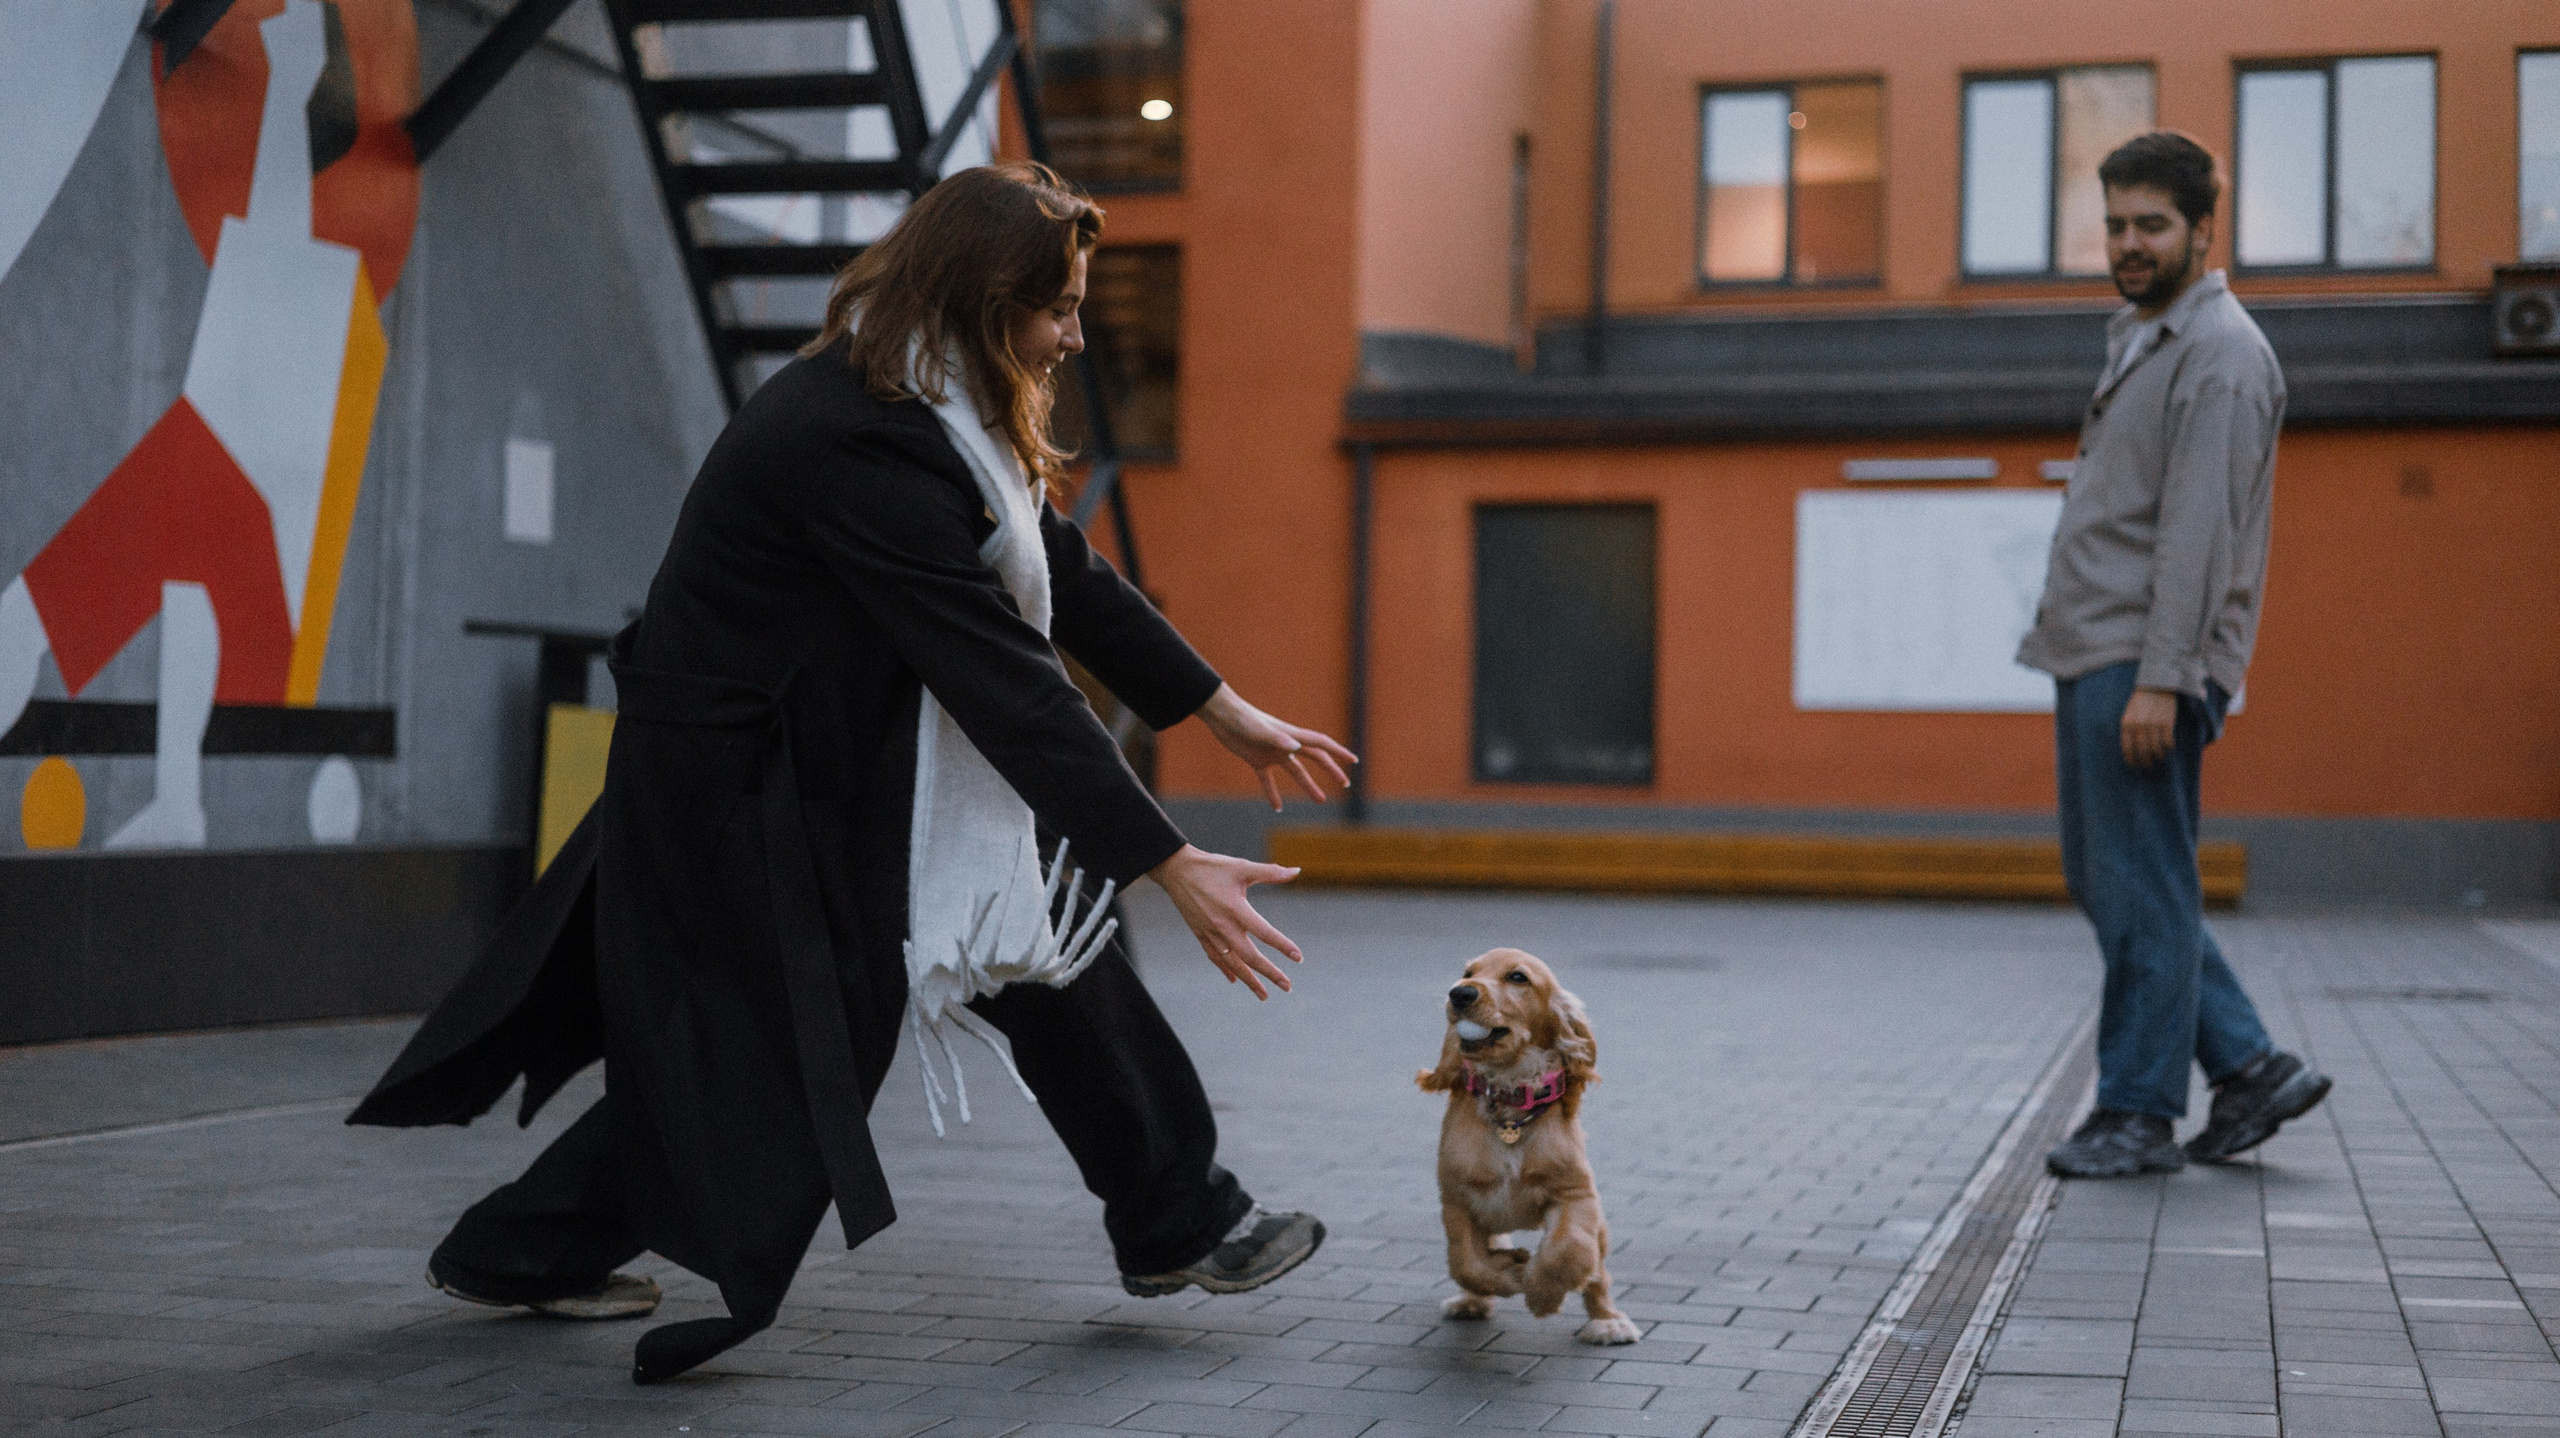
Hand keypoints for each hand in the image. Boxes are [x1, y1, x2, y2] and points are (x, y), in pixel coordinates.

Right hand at [1146, 845, 1303, 998]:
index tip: (1298, 958)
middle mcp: (1223, 926)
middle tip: (1287, 986)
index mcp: (1235, 908)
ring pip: (1232, 963)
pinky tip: (1235, 980)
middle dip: (1270, 973)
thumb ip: (1270, 872)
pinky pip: (1215, 958)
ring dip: (1249, 980)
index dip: (1283, 945)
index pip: (1264, 932)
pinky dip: (1226, 970)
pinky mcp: (1200, 934)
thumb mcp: (1242, 867)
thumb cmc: (1212, 867)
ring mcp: (1210, 933)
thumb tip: (1297, 871)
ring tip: (1264, 995)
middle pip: (1250, 956)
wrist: (1176, 870)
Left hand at [1196, 684, 1358, 811]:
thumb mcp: (1260, 731)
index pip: (1321, 744)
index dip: (1338, 753)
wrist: (1221, 715)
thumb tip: (1297, 748)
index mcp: (1291, 736)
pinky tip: (1277, 808)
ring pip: (1296, 772)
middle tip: (1345, 783)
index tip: (1354, 761)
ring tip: (1321, 800)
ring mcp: (1272, 752)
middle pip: (1314, 758)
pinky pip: (1268, 780)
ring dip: (1308, 785)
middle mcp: (1286, 744)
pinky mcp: (1257, 759)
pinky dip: (1272, 793)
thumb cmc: (1241, 719)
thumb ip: (1278, 739)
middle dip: (1331, 770)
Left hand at [2120, 687, 2179, 768]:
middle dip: (2145, 762)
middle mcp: (2139, 725)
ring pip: (2155, 749)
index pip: (2127, 747)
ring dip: (2158, 757)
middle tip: (2148, 768)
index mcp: (2127, 723)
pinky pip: (2168, 742)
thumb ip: (2129, 728)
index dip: (2131, 759)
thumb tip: (2131, 748)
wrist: (2157, 684)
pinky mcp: (2167, 722)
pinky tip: (2168, 750)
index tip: (2134, 766)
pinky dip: (2168, 748)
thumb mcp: (2129, 712)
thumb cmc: (2141, 700)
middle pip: (2142, 751)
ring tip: (2159, 760)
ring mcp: (2153, 724)